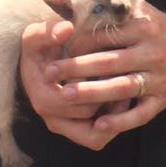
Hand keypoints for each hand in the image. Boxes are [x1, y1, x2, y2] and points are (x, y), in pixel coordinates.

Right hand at [19, 19, 124, 150]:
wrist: (39, 64)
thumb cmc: (40, 49)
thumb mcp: (37, 37)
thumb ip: (48, 32)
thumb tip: (65, 29)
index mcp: (43, 98)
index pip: (74, 99)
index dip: (93, 83)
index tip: (108, 64)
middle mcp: (52, 119)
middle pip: (90, 115)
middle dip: (108, 95)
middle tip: (124, 74)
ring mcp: (66, 128)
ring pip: (98, 134)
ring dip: (115, 113)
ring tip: (128, 88)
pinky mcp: (77, 131)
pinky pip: (99, 137)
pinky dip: (113, 123)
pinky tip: (124, 99)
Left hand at [43, 2, 165, 138]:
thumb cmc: (159, 32)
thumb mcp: (139, 11)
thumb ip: (104, 4)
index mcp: (145, 26)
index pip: (106, 34)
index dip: (79, 41)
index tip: (58, 47)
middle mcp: (154, 52)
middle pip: (110, 61)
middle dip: (77, 67)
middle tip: (49, 73)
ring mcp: (160, 78)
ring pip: (122, 87)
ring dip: (92, 92)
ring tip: (65, 96)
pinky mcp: (163, 101)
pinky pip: (141, 114)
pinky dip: (121, 120)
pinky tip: (100, 124)